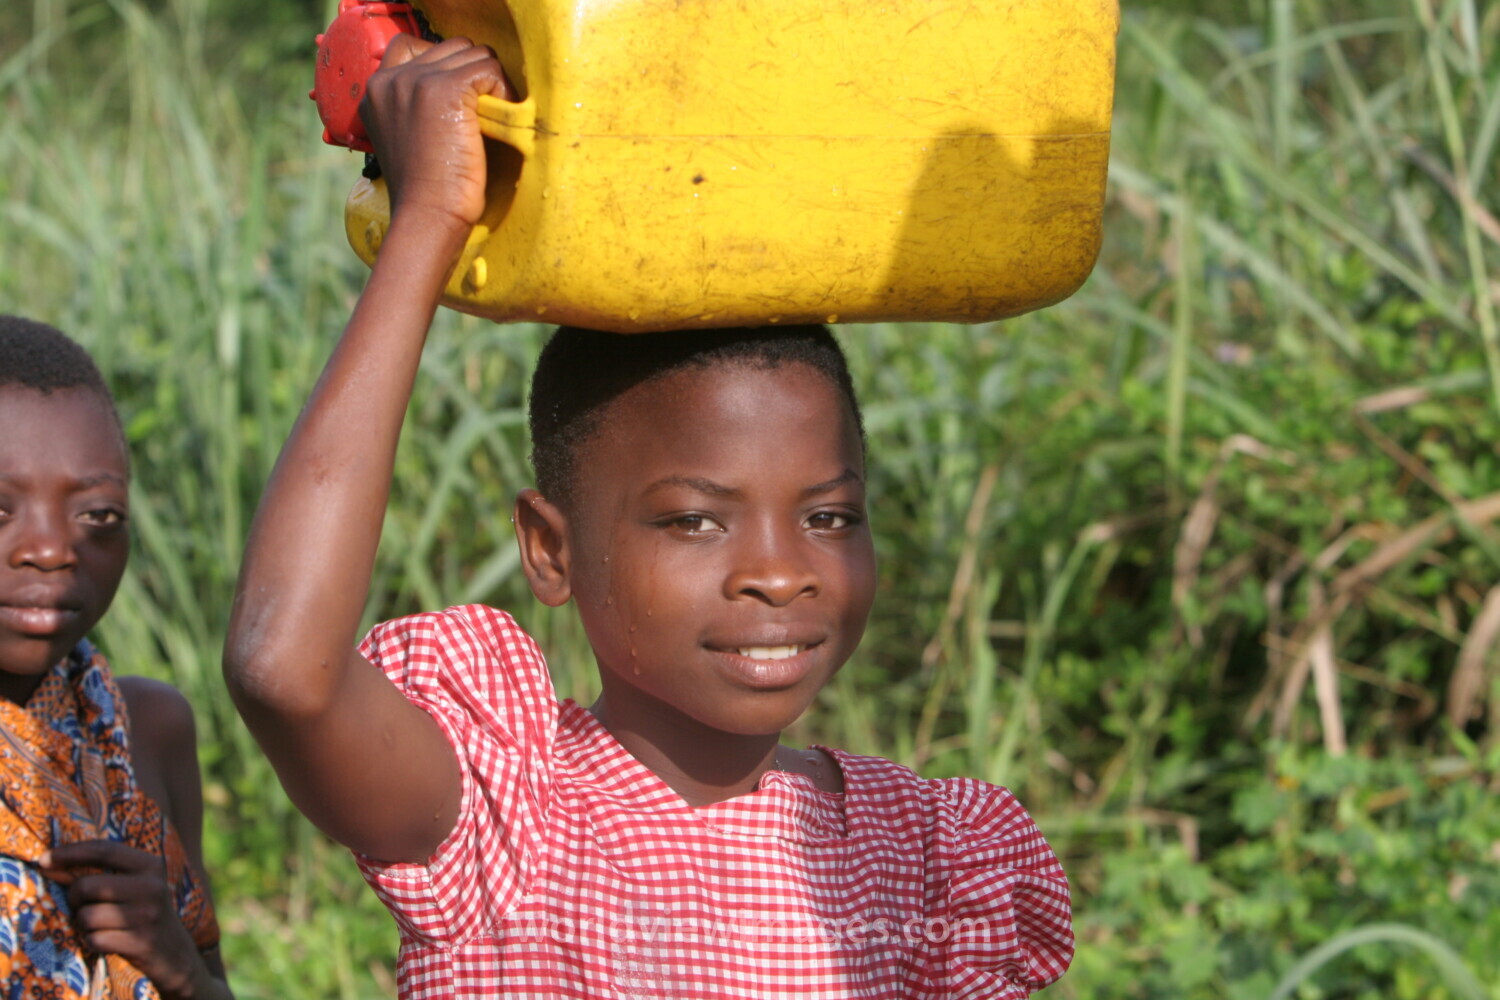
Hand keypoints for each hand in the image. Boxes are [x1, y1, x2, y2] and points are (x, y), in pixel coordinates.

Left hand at [42, 840, 209, 998]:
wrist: (174, 951)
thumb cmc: (142, 911)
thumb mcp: (130, 886)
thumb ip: (95, 872)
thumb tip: (48, 863)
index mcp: (151, 865)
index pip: (104, 850)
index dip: (70, 853)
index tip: (43, 859)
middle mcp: (152, 887)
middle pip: (87, 886)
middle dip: (74, 898)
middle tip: (84, 905)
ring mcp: (148, 915)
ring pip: (86, 916)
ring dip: (83, 924)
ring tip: (98, 925)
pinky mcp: (140, 942)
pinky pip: (94, 940)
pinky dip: (93, 942)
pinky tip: (107, 940)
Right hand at [360, 35, 514, 231]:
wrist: (426, 216)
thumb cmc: (423, 191)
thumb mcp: (403, 138)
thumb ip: (413, 106)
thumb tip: (457, 86)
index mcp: (375, 88)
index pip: (414, 46)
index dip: (446, 67)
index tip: (460, 99)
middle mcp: (392, 78)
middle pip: (452, 48)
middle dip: (474, 74)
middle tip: (482, 111)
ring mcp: (417, 81)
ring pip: (474, 53)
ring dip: (490, 81)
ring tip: (490, 117)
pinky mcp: (446, 89)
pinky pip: (489, 69)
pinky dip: (503, 91)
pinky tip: (497, 121)